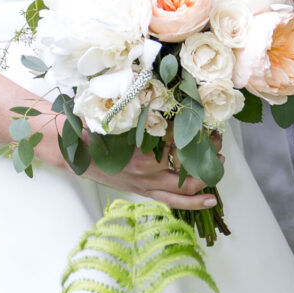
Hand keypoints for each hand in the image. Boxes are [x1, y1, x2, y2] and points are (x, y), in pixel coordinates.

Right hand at [29, 106, 215, 209]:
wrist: (74, 153)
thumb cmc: (93, 131)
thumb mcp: (114, 116)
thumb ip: (135, 108)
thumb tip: (157, 90)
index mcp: (141, 155)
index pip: (179, 146)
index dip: (195, 134)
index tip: (206, 121)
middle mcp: (147, 175)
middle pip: (188, 170)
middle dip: (207, 156)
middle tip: (218, 142)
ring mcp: (146, 186)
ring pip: (184, 191)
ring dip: (205, 179)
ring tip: (220, 166)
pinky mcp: (144, 192)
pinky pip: (172, 202)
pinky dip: (192, 202)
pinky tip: (209, 199)